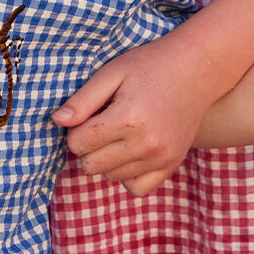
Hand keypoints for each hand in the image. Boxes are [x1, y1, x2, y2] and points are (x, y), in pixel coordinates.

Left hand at [51, 34, 221, 196]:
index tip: (90, 112)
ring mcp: (161, 158)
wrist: (196, 69)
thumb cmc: (150, 64)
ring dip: (107, 159)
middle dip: (88, 145)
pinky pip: (137, 188)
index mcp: (127, 118)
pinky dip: (127, 174)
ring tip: (119, 131)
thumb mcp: (113, 71)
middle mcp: (145, 144)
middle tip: (102, 122)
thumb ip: (83, 99)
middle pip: (91, 165)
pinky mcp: (172, 164)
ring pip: (111, 177)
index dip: (76, 128)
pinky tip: (130, 151)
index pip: (78, 143)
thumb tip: (57, 121)